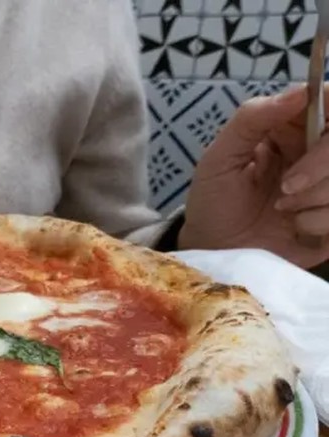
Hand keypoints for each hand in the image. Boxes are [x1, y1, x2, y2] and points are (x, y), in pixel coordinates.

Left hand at [181, 85, 328, 268]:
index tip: (321, 122)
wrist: (214, 251)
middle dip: (321, 162)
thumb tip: (301, 91)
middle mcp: (319, 154)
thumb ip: (252, 119)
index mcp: (294, 129)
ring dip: (314, 196)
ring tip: (281, 209)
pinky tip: (296, 228)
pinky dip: (319, 222)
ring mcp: (328, 188)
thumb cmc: (214, 202)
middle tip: (286, 187)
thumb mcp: (220, 157)